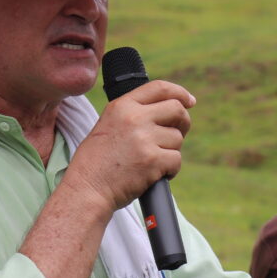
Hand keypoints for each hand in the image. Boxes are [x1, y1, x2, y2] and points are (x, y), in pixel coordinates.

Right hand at [65, 80, 194, 214]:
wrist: (87, 189)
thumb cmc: (96, 162)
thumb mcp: (108, 125)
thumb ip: (133, 114)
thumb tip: (166, 110)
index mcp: (122, 106)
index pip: (160, 88)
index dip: (180, 93)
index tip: (189, 100)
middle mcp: (134, 118)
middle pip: (177, 110)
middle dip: (183, 123)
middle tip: (176, 135)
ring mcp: (144, 139)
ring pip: (177, 138)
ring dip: (170, 151)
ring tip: (150, 161)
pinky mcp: (152, 160)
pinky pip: (176, 160)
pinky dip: (170, 170)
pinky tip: (153, 174)